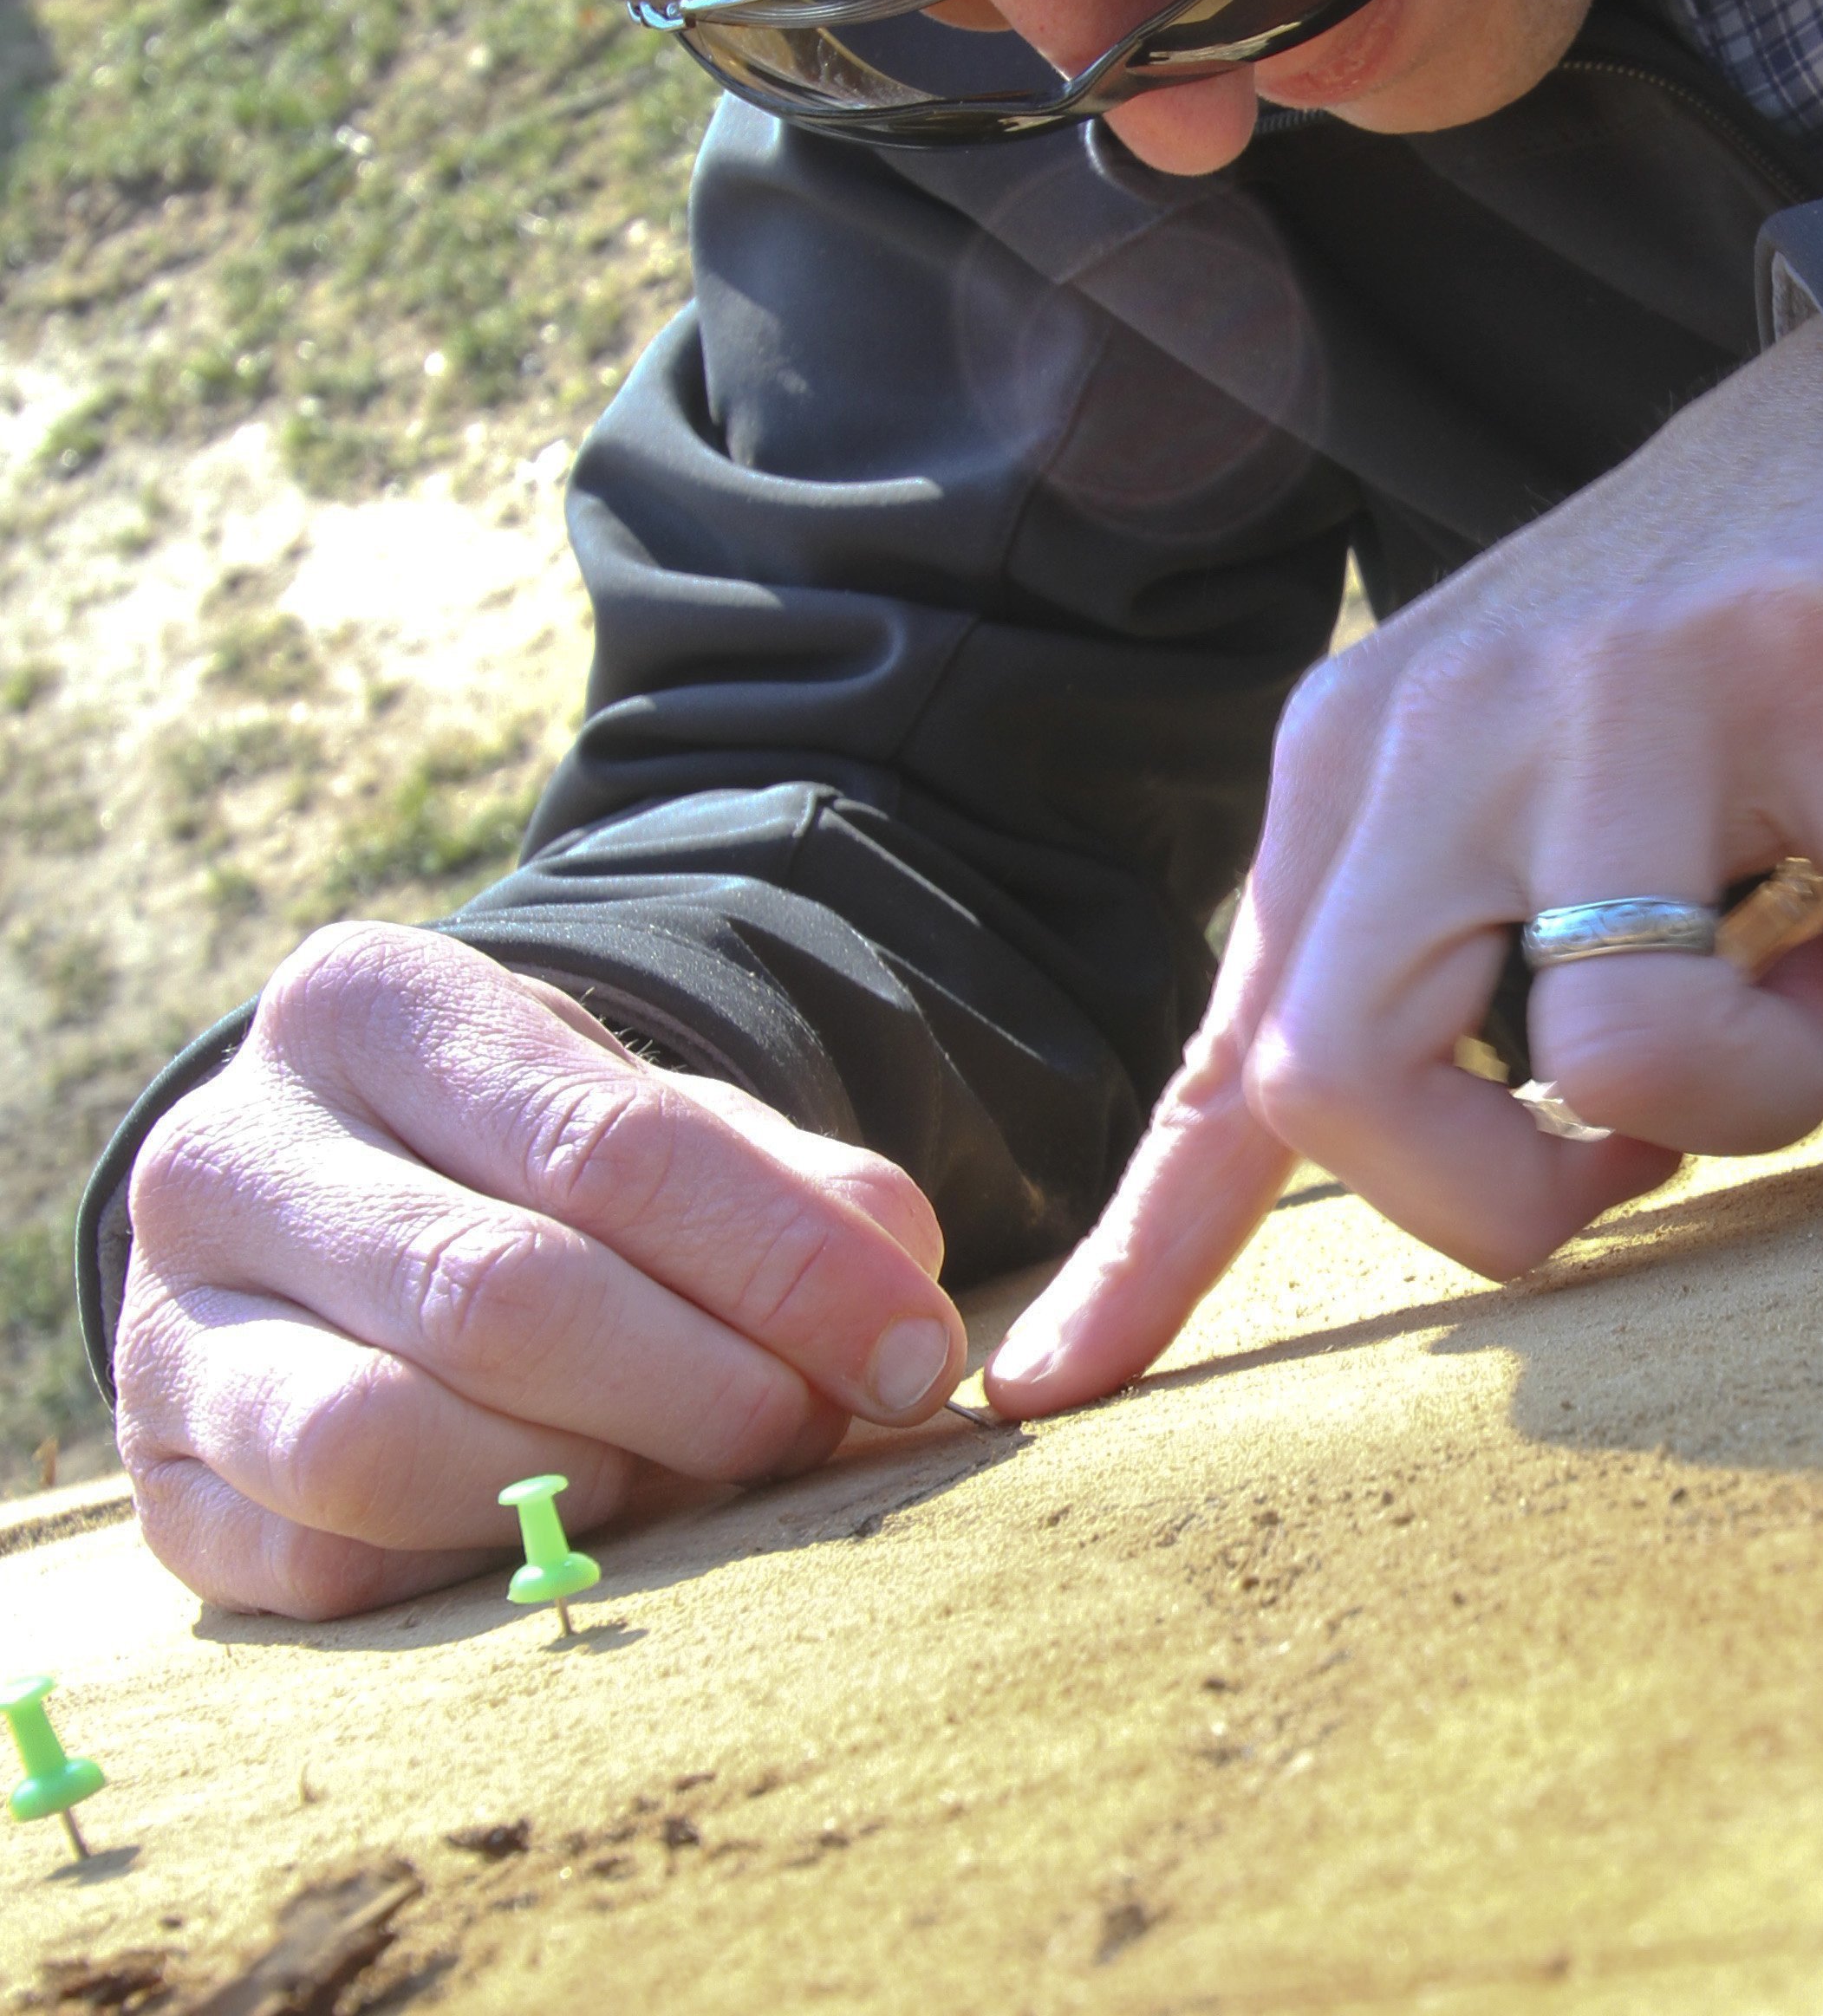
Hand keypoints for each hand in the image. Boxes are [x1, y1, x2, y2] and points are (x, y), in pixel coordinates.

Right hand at [115, 924, 965, 1618]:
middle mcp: (228, 1151)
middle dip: (701, 1385)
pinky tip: (556, 1528)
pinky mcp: (157, 1485)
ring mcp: (167, 1324)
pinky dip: (467, 1565)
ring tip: (674, 1471)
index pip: (611, 1147)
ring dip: (575, 1483)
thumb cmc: (540, 1164)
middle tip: (810, 1428)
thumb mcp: (669, 1125)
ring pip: (381, 1441)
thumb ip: (797, 1194)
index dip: (789, 1268)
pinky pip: (320, 1562)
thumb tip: (902, 1290)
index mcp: (368, 1005)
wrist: (343, 1216)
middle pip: (501, 1297)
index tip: (917, 1354)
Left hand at [986, 318, 1822, 1416]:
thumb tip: (1324, 1246)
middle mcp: (1444, 730)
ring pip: (1631, 1057)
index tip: (1044, 1397)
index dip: (1144, 1253)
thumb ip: (1383, 1011)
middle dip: (1521, 1199)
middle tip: (1637, 1139)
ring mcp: (1623, 686)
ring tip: (1797, 976)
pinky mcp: (1813, 661)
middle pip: (1348, 1083)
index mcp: (1344, 782)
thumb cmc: (1645, 689)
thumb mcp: (1461, 820)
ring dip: (1765, 1082)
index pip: (1228, 1055)